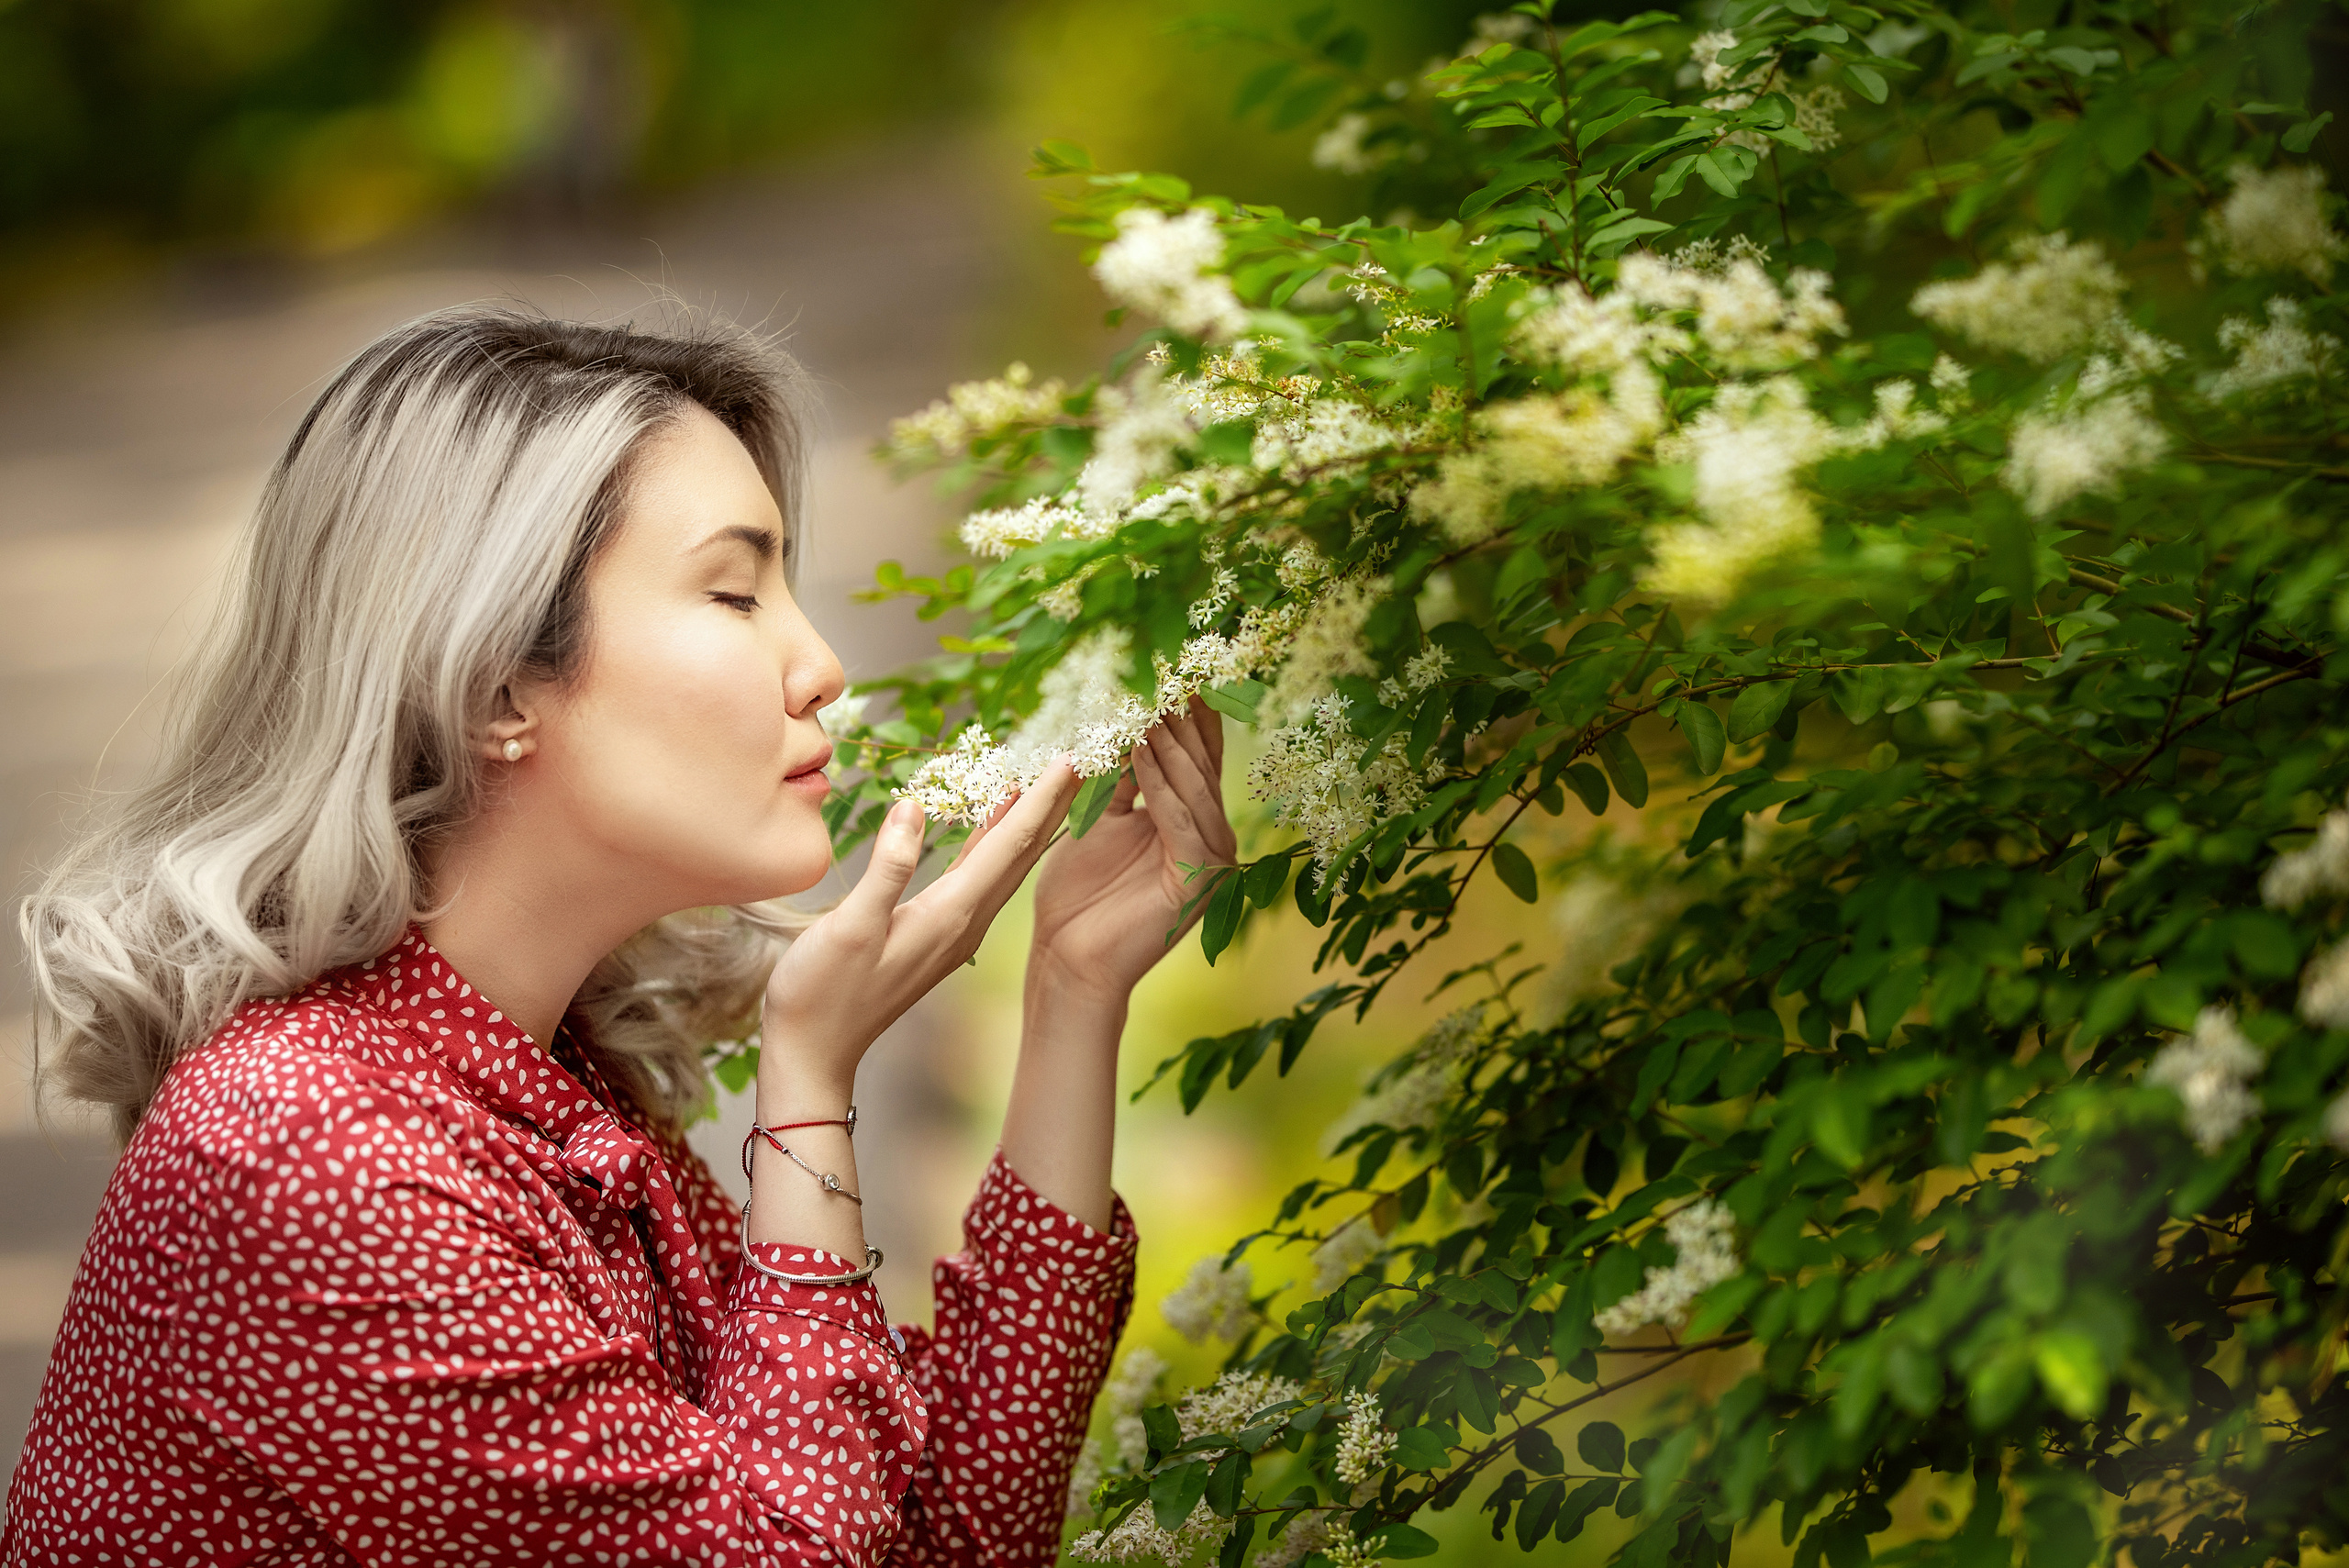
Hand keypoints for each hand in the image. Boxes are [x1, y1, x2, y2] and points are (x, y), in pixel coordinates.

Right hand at [761, 760, 1081, 1101]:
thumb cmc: (821, 994)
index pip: (1011, 845)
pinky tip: (995, 823)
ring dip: (1029, 821)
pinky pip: (980, 876)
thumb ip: (887, 867)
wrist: (813, 1053)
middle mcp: (965, 922)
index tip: (1072, 758)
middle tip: (1081, 758)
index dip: (1042, 798)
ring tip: (1049, 780)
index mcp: (952, 914)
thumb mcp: (850, 927)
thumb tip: (913, 807)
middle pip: (1022, 852)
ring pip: (1005, 864)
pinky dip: (994, 842)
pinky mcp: (937, 933)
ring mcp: (954, 930)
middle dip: (1053, 803)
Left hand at [1029, 698, 1237, 1003]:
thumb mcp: (1096, 818)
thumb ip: (1118, 777)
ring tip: (1146, 702)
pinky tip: (1142, 751)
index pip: (1192, 754)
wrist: (1068, 958)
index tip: (1166, 665)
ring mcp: (1210, 859)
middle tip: (1164, 668)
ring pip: (1193, 787)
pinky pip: (1180, 821)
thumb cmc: (1076, 894)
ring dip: (1168, 743)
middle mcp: (1209, 834)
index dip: (1182, 711)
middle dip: (1180, 716)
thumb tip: (1121, 718)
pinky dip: (1161, 785)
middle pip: (1200, 763)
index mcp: (1188, 818)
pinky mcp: (1199, 882)